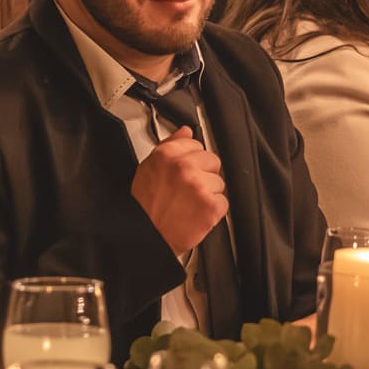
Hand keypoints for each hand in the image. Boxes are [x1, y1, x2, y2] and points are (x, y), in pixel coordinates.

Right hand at [131, 126, 227, 255]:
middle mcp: (184, 167)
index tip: (186, 171)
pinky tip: (196, 214)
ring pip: (219, 182)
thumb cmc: (145, 206)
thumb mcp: (148, 168)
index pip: (196, 144)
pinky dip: (213, 211)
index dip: (192, 160)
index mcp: (167, 155)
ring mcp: (200, 186)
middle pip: (212, 161)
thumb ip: (169, 146)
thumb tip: (185, 131)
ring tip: (189, 204)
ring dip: (208, 193)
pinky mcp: (211, 206)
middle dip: (204, 174)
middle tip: (188, 190)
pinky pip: (223, 202)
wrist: (147, 237)